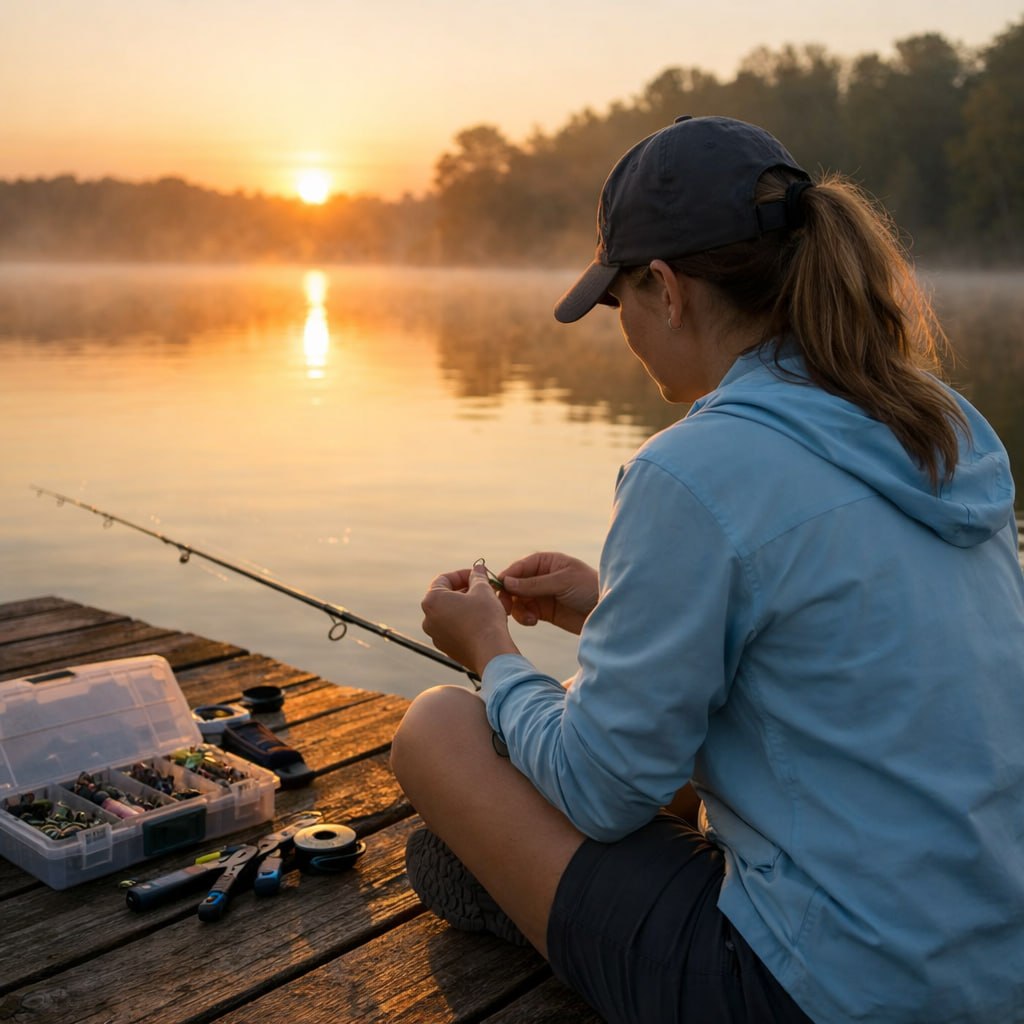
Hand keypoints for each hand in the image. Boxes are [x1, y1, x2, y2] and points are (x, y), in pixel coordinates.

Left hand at [421, 563, 518, 677]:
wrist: (490, 652)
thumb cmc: (485, 618)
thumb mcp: (483, 590)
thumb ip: (477, 576)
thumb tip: (478, 569)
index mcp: (432, 601)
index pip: (443, 579)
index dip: (462, 574)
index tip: (477, 575)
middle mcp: (428, 618)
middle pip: (446, 596)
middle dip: (466, 590)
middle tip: (484, 588)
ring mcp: (436, 635)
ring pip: (451, 613)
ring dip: (467, 606)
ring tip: (486, 604)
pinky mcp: (446, 648)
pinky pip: (454, 629)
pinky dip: (466, 622)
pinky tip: (483, 621)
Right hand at [497, 552, 598, 635]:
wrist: (607, 611)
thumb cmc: (589, 588)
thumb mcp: (563, 582)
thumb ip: (534, 583)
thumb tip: (507, 582)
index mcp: (545, 562)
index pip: (518, 568)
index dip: (507, 578)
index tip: (499, 590)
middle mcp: (540, 576)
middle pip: (513, 585)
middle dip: (508, 596)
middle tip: (506, 608)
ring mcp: (541, 594)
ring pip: (517, 600)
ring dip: (518, 609)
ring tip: (529, 618)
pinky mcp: (544, 612)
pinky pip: (525, 613)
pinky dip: (524, 617)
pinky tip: (533, 621)